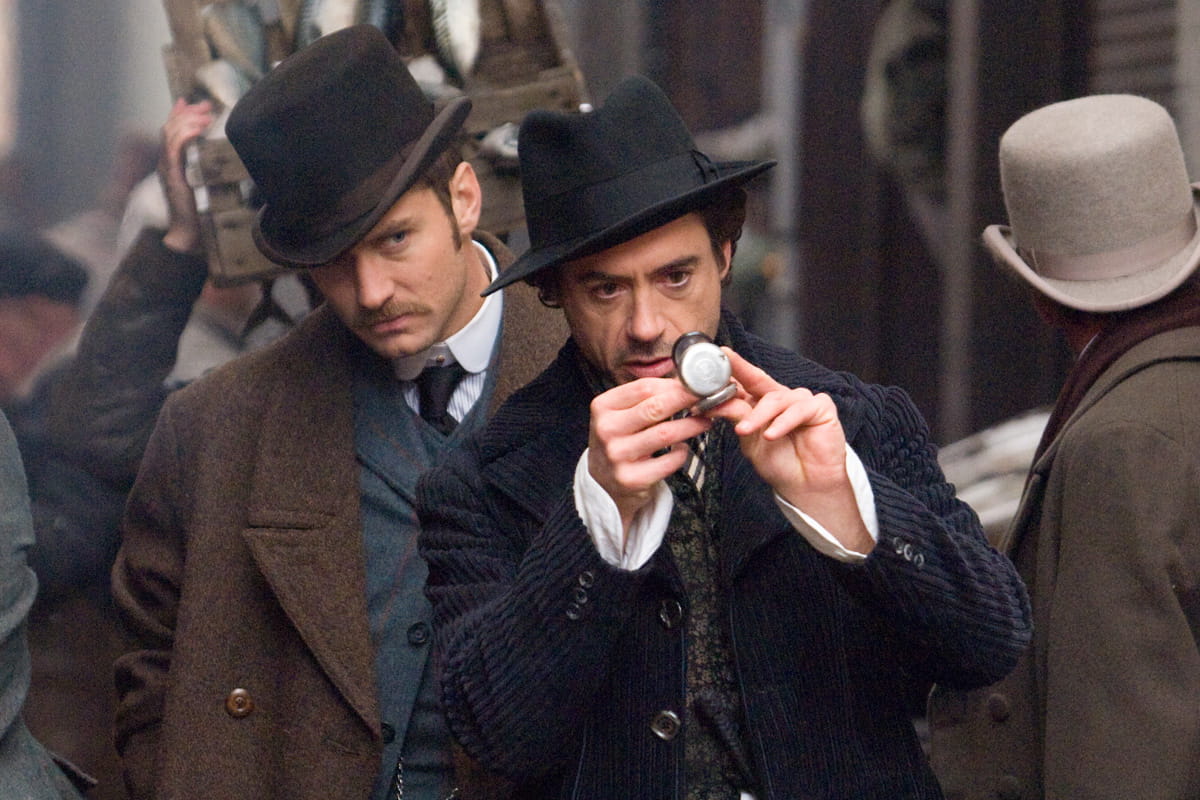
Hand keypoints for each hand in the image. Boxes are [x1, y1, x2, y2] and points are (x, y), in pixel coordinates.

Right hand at [159, 98, 213, 254]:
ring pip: (170, 133)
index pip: (172, 131)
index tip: (201, 104)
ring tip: (206, 114)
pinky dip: (185, 134)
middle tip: (207, 105)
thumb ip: (213, 170)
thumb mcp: (209, 185)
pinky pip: (173, 148)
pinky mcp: (172, 176)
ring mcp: (167, 169)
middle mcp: (166, 163)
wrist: (190, 235)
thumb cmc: (202, 213)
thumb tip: (227, 156)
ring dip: (188, 119)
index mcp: (173, 164)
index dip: (183, 114)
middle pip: (170, 127)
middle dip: (189, 112)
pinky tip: (199, 128)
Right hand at [588, 378, 712, 531]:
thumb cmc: (620, 440)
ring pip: (666, 433)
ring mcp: (617, 455)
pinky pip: (669, 460)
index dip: (674, 385)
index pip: (643, 387)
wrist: (603, 482)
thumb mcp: (621, 414)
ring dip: (692, 425)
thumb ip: (647, 398)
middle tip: (707, 397)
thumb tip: (685, 383)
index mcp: (603, 407)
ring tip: (704, 421)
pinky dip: (682, 452)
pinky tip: (682, 447)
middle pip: (655, 407)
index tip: (693, 384)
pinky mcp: (631, 479)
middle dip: (687, 400)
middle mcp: (606, 430)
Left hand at [707, 349, 873, 552]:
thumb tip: (716, 402)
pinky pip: (800, 409)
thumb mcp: (750, 440)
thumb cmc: (779, 463)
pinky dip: (783, 422)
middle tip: (726, 374)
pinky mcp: (821, 408)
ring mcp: (801, 401)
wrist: (804, 486)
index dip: (732, 369)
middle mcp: (782, 398)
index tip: (717, 357)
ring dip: (759, 415)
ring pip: (776, 399)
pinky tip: (772, 434)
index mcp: (762, 403)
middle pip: (760, 381)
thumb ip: (737, 417)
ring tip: (745, 430)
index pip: (745, 382)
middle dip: (742, 372)